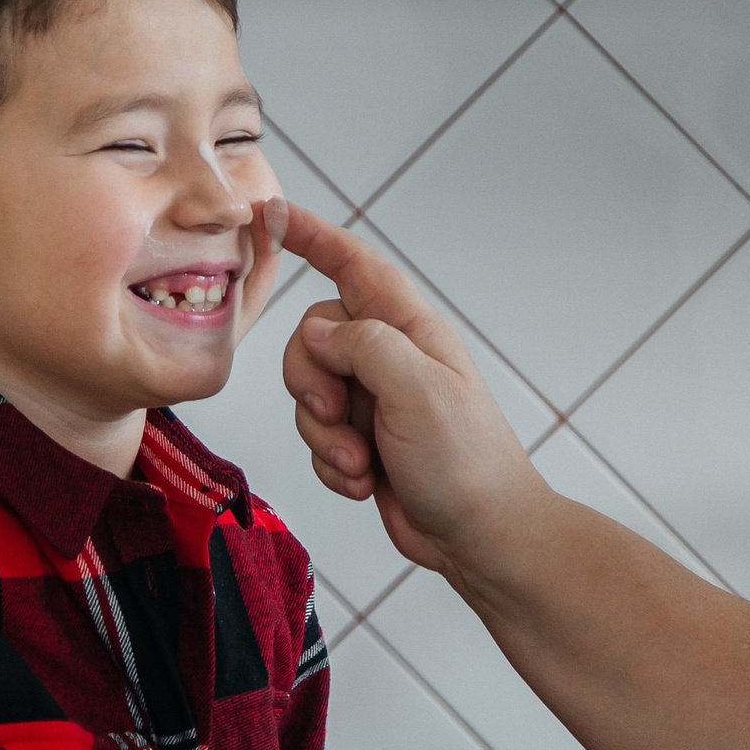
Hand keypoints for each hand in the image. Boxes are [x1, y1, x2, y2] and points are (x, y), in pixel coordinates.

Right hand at [277, 206, 551, 578]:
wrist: (480, 536)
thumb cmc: (466, 462)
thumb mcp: (417, 388)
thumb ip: (362, 344)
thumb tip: (319, 333)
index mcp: (409, 330)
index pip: (353, 265)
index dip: (312, 236)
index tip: (270, 214)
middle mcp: (389, 359)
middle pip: (312, 338)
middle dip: (308, 379)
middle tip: (334, 409)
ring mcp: (374, 402)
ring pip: (307, 394)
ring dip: (324, 434)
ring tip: (362, 461)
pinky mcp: (361, 443)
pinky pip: (316, 439)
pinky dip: (331, 465)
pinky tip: (366, 481)